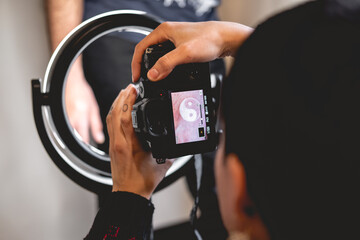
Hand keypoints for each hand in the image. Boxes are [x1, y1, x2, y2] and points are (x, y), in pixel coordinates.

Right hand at [65, 58, 104, 143]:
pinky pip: (67, 130)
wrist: (70, 82)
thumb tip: (100, 138)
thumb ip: (96, 125)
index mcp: (81, 117)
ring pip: (71, 136)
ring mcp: (64, 120)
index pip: (84, 138)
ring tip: (85, 140)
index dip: (89, 147)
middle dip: (83, 145)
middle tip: (90, 148)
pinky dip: (73, 133)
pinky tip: (78, 133)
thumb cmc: (81, 92)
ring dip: (78, 139)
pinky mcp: (61, 119)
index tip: (93, 151)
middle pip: (76, 139)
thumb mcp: (93, 108)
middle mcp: (71, 120)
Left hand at [107, 85, 172, 198]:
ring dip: (116, 103)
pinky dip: (113, 113)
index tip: (133, 89)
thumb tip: (179, 141)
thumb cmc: (142, 182)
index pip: (125, 118)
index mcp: (130, 145)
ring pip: (110, 118)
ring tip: (125, 93)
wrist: (129, 194)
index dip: (128, 101)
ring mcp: (113, 144)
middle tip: (130, 86)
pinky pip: (110, 125)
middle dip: (121, 97)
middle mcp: (119, 143)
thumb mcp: (162, 164)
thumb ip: (171, 151)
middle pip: (114, 114)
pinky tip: (119, 109)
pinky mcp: (112, 146)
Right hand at [132, 21, 252, 81]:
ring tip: (156, 78)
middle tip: (145, 79)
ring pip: (159, 54)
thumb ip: (166, 64)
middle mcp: (168, 33)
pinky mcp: (183, 46)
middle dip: (145, 66)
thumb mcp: (184, 54)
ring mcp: (176, 39)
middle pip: (149, 51)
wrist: (227, 39)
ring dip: (157, 66)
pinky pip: (169, 57)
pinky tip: (169, 73)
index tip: (137, 76)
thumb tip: (152, 74)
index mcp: (164, 30)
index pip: (141, 47)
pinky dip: (166, 66)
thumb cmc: (209, 39)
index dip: (136, 63)